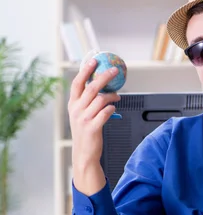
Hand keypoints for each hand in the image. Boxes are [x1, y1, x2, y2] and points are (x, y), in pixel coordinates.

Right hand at [68, 57, 119, 180]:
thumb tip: (102, 86)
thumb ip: (88, 101)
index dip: (85, 70)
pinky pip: (106, 113)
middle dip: (104, 76)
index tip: (93, 60)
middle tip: (115, 70)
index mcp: (72, 104)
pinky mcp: (93, 128)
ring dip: (112, 96)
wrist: (84, 153)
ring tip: (117, 97)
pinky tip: (114, 109)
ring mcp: (83, 119)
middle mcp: (76, 110)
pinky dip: (112, 109)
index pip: (77, 83)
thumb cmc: (86, 132)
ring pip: (101, 100)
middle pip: (91, 88)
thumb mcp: (81, 114)